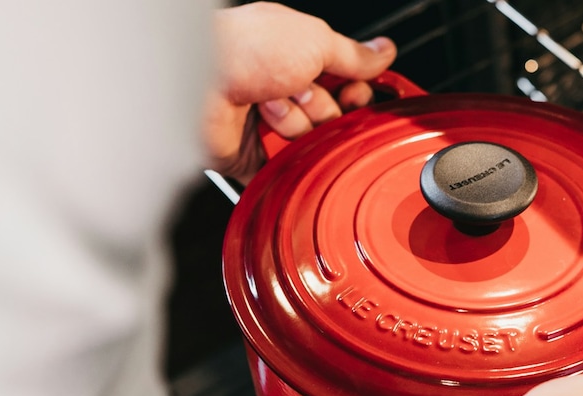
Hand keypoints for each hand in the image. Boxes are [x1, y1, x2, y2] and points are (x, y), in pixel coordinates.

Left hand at [204, 2, 396, 181]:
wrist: (198, 82)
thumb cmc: (245, 49)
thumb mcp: (314, 40)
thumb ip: (353, 54)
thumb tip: (384, 52)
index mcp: (297, 55)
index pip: (346, 84)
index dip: (356, 93)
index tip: (355, 94)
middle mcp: (282, 86)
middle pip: (332, 116)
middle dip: (321, 108)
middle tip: (300, 91)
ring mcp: (268, 122)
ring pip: (311, 141)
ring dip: (295, 125)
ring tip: (269, 108)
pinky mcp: (254, 155)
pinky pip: (288, 168)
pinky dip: (283, 155)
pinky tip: (265, 134)